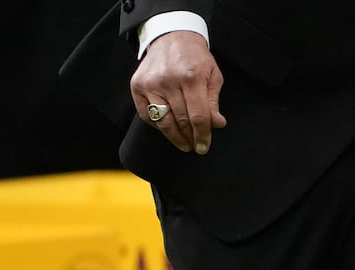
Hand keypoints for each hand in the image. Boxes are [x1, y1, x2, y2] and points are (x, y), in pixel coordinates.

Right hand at [130, 31, 226, 153]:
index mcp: (191, 78)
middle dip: (190, 138)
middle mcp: (168, 81)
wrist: (171, 37)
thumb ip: (213, 102)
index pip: (198, 116)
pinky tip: (168, 128)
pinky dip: (158, 126)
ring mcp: (150, 83)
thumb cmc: (195, 58)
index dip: (202, 135)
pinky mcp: (137, 85)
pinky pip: (146, 115)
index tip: (204, 147)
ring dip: (174, 136)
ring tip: (184, 143)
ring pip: (163, 121)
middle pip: (181, 121)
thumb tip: (217, 124)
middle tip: (196, 146)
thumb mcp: (213, 76)